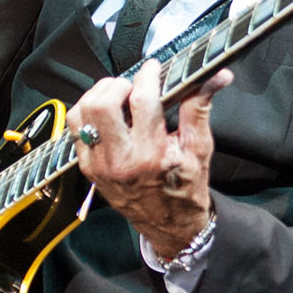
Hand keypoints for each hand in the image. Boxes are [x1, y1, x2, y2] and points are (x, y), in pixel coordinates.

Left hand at [68, 64, 232, 256]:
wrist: (168, 224)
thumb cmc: (186, 187)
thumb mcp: (199, 147)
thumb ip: (199, 107)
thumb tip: (216, 76)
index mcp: (151, 154)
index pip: (142, 99)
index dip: (148, 75)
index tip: (154, 68)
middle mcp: (121, 159)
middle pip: (103, 103)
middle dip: (119, 84)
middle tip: (134, 85)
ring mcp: (100, 164)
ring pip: (83, 113)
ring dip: (100, 95)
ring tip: (119, 96)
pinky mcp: (88, 167)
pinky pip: (76, 129)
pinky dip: (89, 113)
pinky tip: (107, 114)